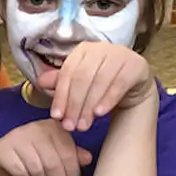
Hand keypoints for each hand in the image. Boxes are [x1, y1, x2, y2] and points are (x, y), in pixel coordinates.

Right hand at [0, 119, 92, 175]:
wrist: (6, 156)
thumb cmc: (38, 154)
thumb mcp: (58, 151)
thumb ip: (73, 154)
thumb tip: (88, 158)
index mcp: (52, 125)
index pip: (68, 152)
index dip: (73, 172)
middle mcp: (34, 128)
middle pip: (53, 164)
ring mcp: (16, 138)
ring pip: (38, 171)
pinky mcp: (3, 151)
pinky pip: (22, 174)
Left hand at [37, 41, 156, 132]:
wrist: (132, 84)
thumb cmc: (100, 83)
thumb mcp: (79, 83)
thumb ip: (61, 82)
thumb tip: (40, 82)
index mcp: (82, 50)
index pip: (67, 73)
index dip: (61, 96)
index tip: (56, 117)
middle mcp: (100, 48)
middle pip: (82, 78)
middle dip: (74, 104)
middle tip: (70, 126)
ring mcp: (120, 54)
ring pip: (99, 82)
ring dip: (89, 106)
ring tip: (83, 126)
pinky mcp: (135, 65)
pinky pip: (119, 84)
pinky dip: (108, 99)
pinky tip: (99, 114)